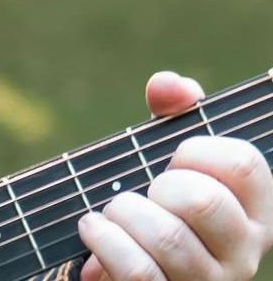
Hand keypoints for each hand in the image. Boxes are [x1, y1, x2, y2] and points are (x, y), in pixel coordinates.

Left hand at [79, 71, 272, 280]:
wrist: (127, 269)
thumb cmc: (156, 205)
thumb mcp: (168, 159)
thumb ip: (173, 115)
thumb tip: (168, 84)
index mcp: (254, 211)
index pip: (244, 164)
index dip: (197, 150)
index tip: (175, 159)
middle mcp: (243, 252)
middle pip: (202, 201)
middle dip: (158, 185)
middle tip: (147, 192)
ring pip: (167, 237)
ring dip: (123, 213)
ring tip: (112, 212)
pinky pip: (138, 270)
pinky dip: (104, 241)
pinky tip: (92, 228)